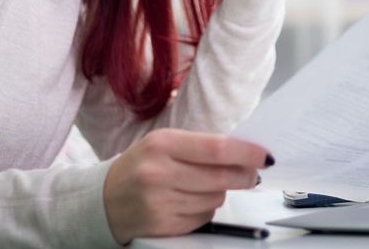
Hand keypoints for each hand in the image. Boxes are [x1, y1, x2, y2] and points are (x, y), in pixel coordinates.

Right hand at [102, 129, 270, 242]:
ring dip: (220, 193)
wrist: (103, 200)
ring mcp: (160, 203)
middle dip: (245, 176)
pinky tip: (190, 201)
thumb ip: (200, 146)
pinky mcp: (163, 226)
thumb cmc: (140, 166)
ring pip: (215, 199)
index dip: (247, 153)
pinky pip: (203, 218)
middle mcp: (159, 173)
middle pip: (221, 177)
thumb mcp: (163, 143)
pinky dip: (205, 210)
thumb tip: (246, 154)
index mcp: (162, 144)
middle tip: (253, 174)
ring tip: (204, 185)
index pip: (216, 148)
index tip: (265, 156)